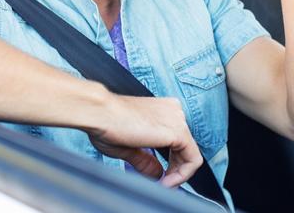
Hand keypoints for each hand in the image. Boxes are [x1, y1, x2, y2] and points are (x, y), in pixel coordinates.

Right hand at [86, 95, 202, 187]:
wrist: (100, 112)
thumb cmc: (107, 122)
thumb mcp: (130, 146)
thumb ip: (146, 159)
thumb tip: (157, 173)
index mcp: (162, 109)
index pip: (177, 140)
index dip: (170, 163)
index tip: (159, 177)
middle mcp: (173, 111)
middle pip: (184, 148)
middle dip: (174, 170)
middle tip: (162, 183)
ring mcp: (177, 119)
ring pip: (190, 154)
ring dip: (178, 174)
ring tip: (162, 184)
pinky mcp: (178, 131)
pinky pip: (193, 159)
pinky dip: (181, 175)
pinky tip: (165, 182)